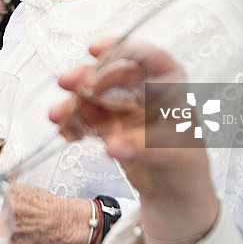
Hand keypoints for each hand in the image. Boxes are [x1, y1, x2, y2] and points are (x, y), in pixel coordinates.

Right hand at [50, 38, 218, 243]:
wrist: (174, 194)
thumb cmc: (186, 166)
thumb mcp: (173, 154)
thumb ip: (144, 146)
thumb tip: (113, 146)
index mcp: (170, 87)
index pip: (148, 58)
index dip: (121, 49)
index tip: (94, 50)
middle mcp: (144, 92)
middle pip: (112, 74)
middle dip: (86, 76)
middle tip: (66, 82)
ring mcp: (124, 109)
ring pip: (95, 96)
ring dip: (73, 103)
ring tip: (56, 115)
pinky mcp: (109, 127)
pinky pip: (87, 120)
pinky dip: (74, 124)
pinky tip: (66, 133)